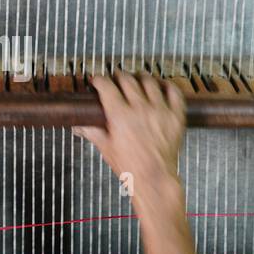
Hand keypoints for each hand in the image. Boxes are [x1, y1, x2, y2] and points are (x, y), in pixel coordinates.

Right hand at [73, 72, 187, 194]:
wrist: (153, 178)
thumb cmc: (130, 167)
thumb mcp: (106, 147)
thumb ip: (91, 132)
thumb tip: (78, 125)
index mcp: (120, 115)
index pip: (107, 86)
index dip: (100, 80)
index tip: (98, 80)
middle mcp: (140, 109)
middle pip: (128, 80)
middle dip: (119, 76)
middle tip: (116, 78)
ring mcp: (160, 110)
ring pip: (150, 82)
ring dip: (141, 77)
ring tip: (137, 79)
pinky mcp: (175, 116)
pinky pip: (174, 92)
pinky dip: (167, 85)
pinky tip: (162, 85)